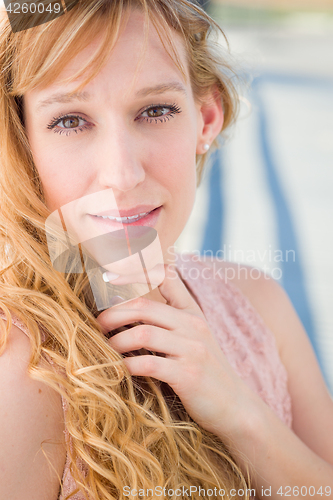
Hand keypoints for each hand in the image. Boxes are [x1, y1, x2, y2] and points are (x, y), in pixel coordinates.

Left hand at [96, 264, 258, 437]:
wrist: (235, 405)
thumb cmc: (206, 370)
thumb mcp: (195, 335)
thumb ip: (170, 317)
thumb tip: (128, 303)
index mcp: (192, 312)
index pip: (165, 276)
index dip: (136, 272)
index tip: (110, 280)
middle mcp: (193, 325)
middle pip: (143, 306)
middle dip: (113, 314)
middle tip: (98, 326)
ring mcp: (192, 349)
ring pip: (143, 333)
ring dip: (117, 342)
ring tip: (106, 349)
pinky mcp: (188, 375)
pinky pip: (149, 364)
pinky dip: (128, 365)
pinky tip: (120, 369)